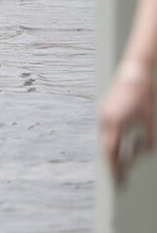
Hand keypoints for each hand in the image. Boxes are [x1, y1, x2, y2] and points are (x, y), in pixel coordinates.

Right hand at [100, 62, 155, 184]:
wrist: (134, 71)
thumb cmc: (143, 93)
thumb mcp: (149, 119)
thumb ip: (148, 139)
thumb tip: (145, 153)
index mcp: (113, 122)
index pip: (111, 152)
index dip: (114, 169)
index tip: (118, 182)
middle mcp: (104, 120)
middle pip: (106, 149)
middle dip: (114, 165)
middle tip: (120, 180)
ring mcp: (103, 114)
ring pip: (106, 140)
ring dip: (115, 153)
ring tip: (124, 166)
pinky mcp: (106, 110)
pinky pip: (108, 131)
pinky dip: (115, 142)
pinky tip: (124, 147)